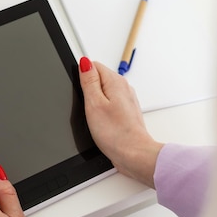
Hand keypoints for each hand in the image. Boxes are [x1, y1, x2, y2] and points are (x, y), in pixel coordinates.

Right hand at [78, 57, 162, 188]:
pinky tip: (101, 123)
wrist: (134, 154)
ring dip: (95, 103)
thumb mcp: (94, 104)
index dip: (82, 77)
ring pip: (103, 93)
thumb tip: (84, 62)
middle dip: (88, 91)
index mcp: (116, 81)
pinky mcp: (125, 112)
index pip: (93, 65)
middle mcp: (124, 88)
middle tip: (89, 109)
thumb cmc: (116, 133)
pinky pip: (109, 105)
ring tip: (96, 118)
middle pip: (98, 79)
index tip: (82, 93)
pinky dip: (102, 112)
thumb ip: (89, 80)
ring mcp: (125, 100)